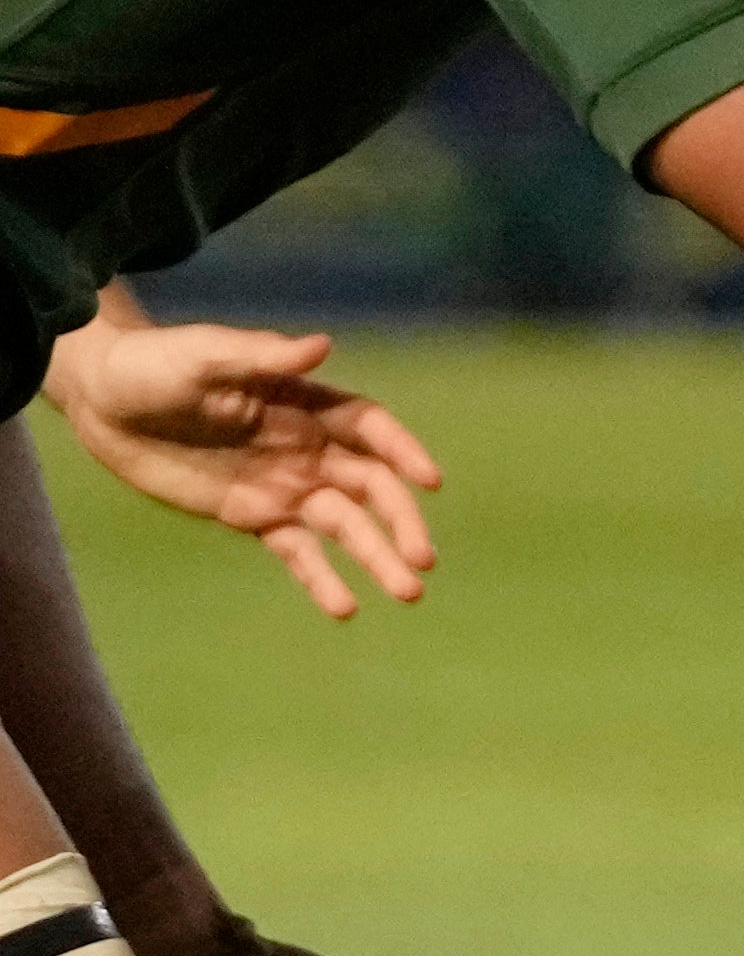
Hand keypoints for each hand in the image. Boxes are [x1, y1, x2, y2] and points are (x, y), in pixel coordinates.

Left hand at [39, 313, 441, 618]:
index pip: (371, 429)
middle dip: (402, 522)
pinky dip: (323, 580)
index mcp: (308, 403)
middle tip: (422, 558)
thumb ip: (263, 355)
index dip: (403, 452)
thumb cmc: (156, 365)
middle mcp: (310, 448)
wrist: (104, 402)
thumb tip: (322, 346)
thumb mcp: (206, 355)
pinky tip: (345, 609)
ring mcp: (286, 486)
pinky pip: (299, 554)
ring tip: (407, 594)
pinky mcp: (256, 518)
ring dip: (379, 558)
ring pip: (347, 527)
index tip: (427, 481)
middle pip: (373, 487)